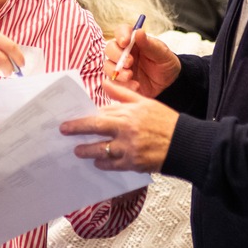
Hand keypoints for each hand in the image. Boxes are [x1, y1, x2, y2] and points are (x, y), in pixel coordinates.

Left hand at [60, 81, 179, 172]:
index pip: (101, 112)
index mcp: (129, 112)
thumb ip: (123, 94)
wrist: (184, 144)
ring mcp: (128, 147)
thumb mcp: (146, 102)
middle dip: (77, 129)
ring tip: (78, 151)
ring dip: (86, 150)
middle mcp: (126, 129)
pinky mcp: (133, 163)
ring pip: (100, 149)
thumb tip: (105, 83)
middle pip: (95, 127)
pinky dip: (102, 163)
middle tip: (64, 130)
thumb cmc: (166, 121)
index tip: (73, 117)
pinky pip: (112, 165)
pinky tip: (97, 162)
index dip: (85, 116)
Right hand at [104, 25, 180, 98]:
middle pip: (109, 48)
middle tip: (130, 62)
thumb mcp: (162, 53)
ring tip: (130, 76)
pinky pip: (113, 83)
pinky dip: (122, 85)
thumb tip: (139, 31)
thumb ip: (150, 44)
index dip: (120, 35)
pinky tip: (135, 86)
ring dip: (117, 71)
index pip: (121, 31)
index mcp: (133, 41)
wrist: (169, 83)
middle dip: (116, 55)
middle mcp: (123, 52)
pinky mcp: (120, 82)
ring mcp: (120, 67)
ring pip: (108, 66)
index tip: (125, 42)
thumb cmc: (165, 63)